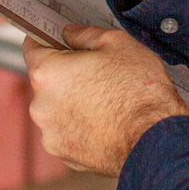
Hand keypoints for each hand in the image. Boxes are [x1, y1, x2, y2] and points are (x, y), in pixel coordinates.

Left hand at [23, 25, 188, 176]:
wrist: (156, 140)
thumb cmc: (139, 92)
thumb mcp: (117, 43)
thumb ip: (85, 34)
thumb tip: (71, 34)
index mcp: (48, 73)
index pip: (33, 48)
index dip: (47, 40)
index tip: (58, 40)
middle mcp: (41, 105)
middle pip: (47, 81)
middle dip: (67, 74)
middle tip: (97, 72)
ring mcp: (51, 134)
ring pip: (56, 108)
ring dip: (72, 102)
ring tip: (106, 101)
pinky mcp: (65, 155)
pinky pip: (67, 131)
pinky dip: (80, 126)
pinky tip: (105, 122)